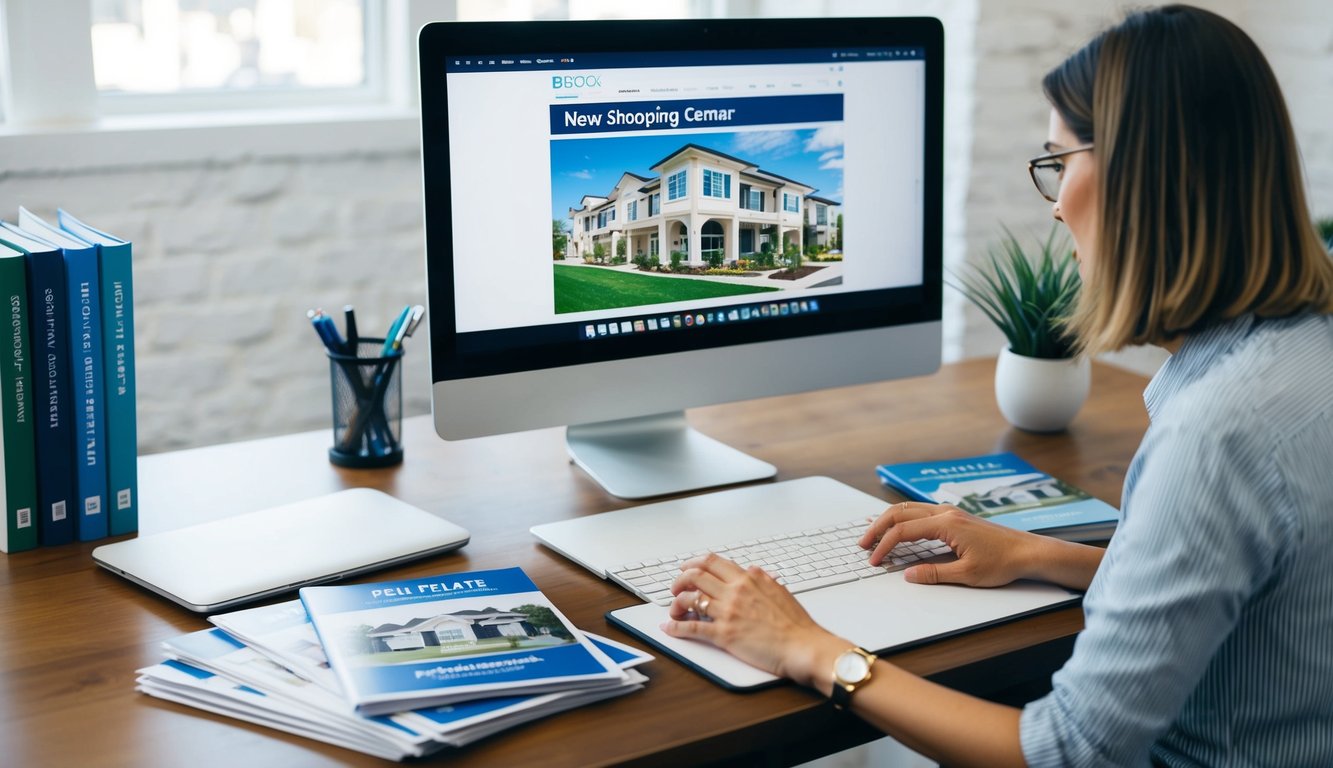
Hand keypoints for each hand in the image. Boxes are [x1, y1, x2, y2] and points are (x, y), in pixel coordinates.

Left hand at [661, 553, 845, 687]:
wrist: (803, 646)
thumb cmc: (796, 624)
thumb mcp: (779, 591)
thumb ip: (763, 579)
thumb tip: (752, 571)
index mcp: (748, 578)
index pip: (712, 561)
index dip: (693, 563)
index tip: (687, 569)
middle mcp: (735, 591)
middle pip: (695, 575)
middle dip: (680, 580)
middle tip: (676, 587)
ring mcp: (728, 612)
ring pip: (689, 598)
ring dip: (676, 603)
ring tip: (675, 610)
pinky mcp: (724, 635)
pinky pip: (692, 627)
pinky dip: (676, 627)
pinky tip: (669, 628)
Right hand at [859, 502, 1043, 587]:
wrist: (1028, 551)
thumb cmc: (1002, 562)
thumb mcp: (966, 574)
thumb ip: (934, 573)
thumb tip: (908, 574)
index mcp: (946, 524)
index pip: (903, 530)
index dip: (884, 545)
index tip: (874, 560)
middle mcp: (945, 512)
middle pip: (900, 512)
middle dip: (878, 528)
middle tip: (863, 545)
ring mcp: (950, 512)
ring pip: (909, 509)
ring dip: (888, 521)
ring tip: (872, 535)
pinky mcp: (954, 517)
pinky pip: (920, 512)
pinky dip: (903, 518)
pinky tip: (897, 526)